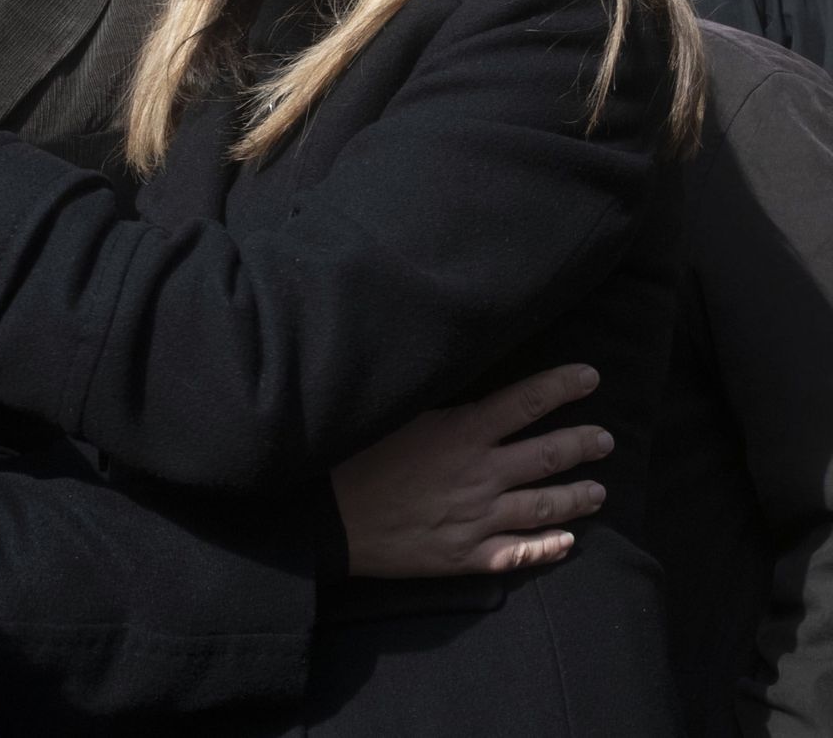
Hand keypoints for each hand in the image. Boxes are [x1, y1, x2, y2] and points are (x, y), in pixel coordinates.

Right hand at [331, 363, 611, 577]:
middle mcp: (479, 473)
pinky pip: (518, 553)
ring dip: (577, 498)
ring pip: (543, 506)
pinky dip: (547, 548)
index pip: (525, 401)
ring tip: (599, 492)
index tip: (591, 378)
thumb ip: (440, 404)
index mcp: (461, 431)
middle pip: (547, 455)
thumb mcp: (398, 413)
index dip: (562, 387)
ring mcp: (477, 518)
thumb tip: (469, 383)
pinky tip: (567, 544)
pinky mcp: (465, 555)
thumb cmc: (356, 454)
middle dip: (583, 444)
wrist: (328, 516)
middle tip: (605, 440)